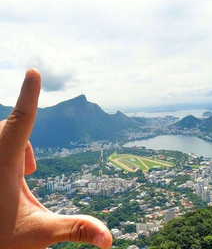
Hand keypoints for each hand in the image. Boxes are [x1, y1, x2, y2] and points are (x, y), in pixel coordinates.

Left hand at [0, 69, 112, 247]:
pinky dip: (9, 150)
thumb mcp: (40, 234)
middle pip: (10, 128)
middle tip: (31, 172)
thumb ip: (75, 229)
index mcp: (2, 165)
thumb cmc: (1, 239)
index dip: (29, 96)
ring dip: (18, 147)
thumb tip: (109, 239)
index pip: (22, 122)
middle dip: (26, 143)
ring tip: (26, 174)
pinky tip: (15, 176)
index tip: (33, 71)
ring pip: (2, 135)